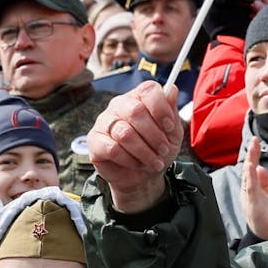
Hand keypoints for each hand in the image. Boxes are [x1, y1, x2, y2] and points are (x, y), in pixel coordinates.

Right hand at [88, 81, 181, 212]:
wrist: (143, 177)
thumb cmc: (157, 150)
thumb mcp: (173, 133)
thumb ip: (172, 111)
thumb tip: (172, 90)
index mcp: (139, 98)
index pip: (148, 90)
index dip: (161, 108)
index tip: (170, 127)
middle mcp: (119, 105)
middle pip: (136, 111)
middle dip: (154, 135)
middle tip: (163, 150)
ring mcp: (104, 121)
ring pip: (125, 134)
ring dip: (144, 152)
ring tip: (154, 162)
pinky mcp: (94, 140)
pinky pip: (112, 148)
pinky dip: (129, 160)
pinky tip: (137, 164)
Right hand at [239, 136, 267, 239]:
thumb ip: (264, 182)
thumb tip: (261, 166)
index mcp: (251, 190)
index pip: (251, 169)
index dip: (253, 155)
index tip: (256, 141)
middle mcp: (248, 193)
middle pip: (248, 170)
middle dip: (251, 154)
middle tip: (255, 140)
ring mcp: (249, 199)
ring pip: (247, 177)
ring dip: (250, 162)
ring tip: (252, 150)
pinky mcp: (253, 206)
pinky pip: (250, 189)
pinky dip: (250, 177)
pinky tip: (252, 167)